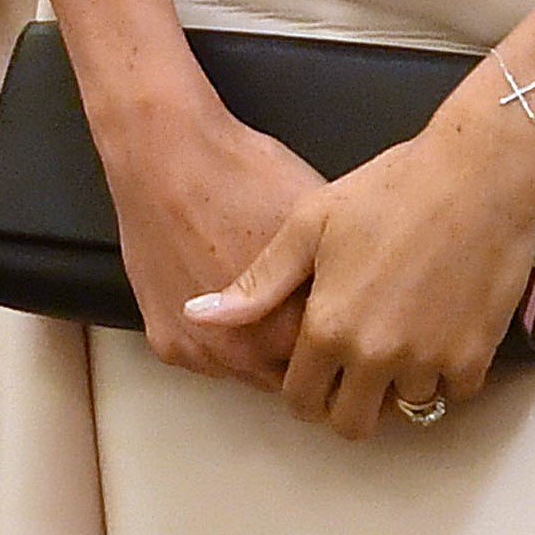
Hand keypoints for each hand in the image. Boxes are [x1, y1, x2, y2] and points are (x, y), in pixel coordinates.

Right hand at [98, 79, 330, 391]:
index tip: (356, 340)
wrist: (167, 155)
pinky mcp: (165, 342)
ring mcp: (197, 352)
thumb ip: (342, 284)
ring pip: (247, 372)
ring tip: (269, 307)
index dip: (349, 351)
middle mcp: (240, 354)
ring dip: (263, 353)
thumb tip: (369, 306)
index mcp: (288, 330)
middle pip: (292, 379)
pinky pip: (206, 357)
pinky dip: (223, 340)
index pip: (336, 369)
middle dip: (309, 361)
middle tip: (316, 324)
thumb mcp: (320, 228)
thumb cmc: (243, 178)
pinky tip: (235, 302)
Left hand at [186, 83, 534, 441]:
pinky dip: (447, 371)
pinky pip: (455, 390)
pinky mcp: (474, 353)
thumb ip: (259, 282)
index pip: (301, 401)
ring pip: (406, 406)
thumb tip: (199, 315)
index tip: (314, 372)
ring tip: (401, 337)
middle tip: (354, 372)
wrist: (479, 173)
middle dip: (346, 404)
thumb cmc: (394, 188)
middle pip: (352, 424)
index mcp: (329, 328)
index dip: (302, 391)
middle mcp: (377, 355)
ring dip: (400, 383)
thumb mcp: (311, 225)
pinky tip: (439, 332)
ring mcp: (429, 358)